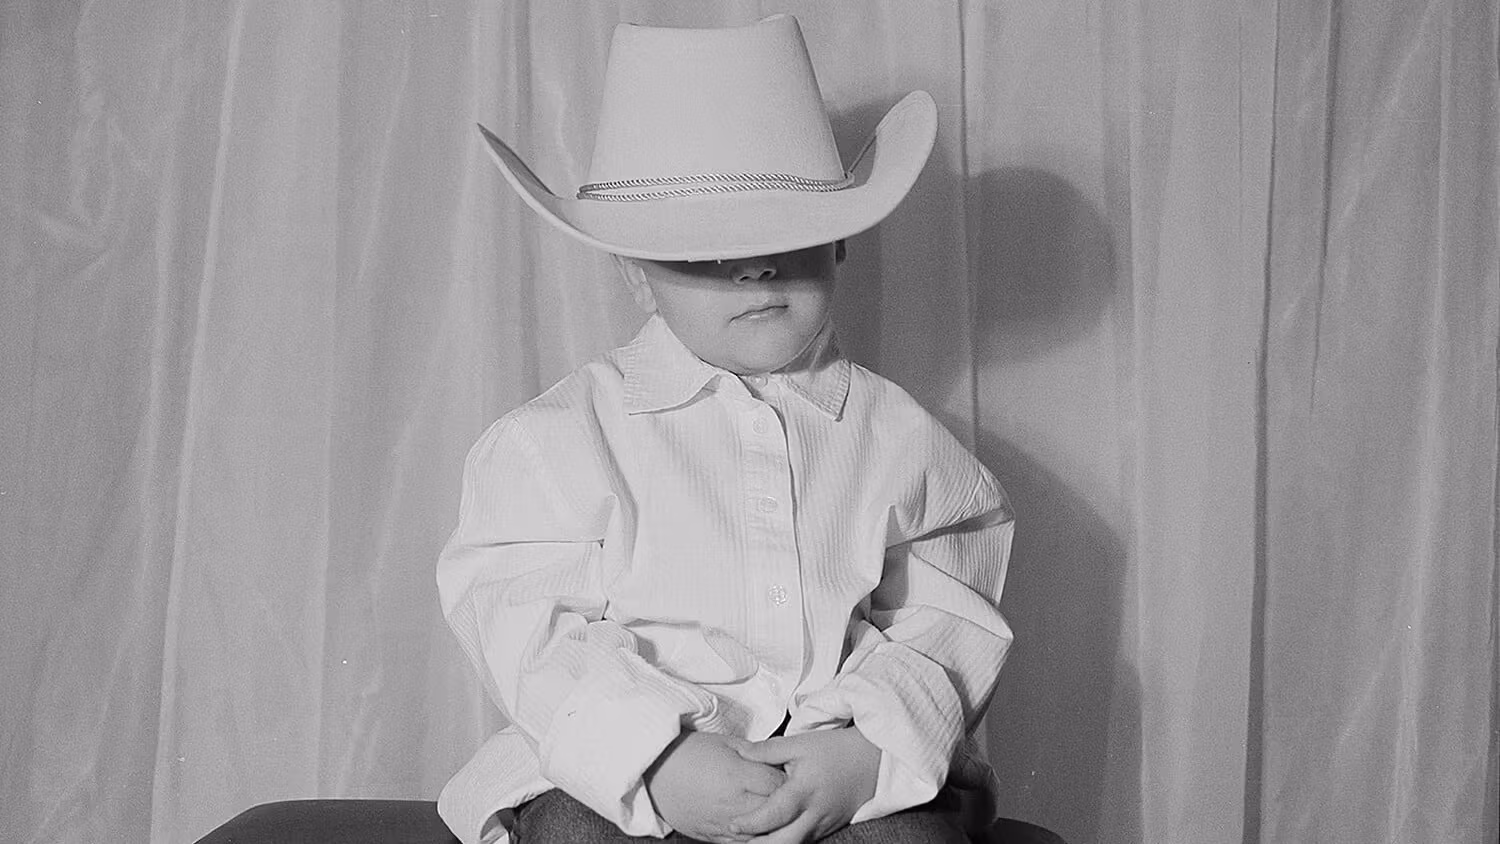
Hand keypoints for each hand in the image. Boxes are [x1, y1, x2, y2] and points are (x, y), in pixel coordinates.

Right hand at [644, 731, 786, 843]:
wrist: (652, 771)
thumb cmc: (689, 751)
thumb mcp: (725, 743)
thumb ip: (756, 753)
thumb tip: (779, 760)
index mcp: (737, 776)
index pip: (779, 784)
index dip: (790, 779)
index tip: (794, 774)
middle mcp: (733, 804)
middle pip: (776, 812)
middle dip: (786, 804)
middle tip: (790, 795)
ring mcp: (722, 824)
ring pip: (762, 834)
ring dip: (773, 825)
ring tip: (779, 814)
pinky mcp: (712, 837)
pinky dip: (755, 839)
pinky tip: (761, 829)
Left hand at [729, 726, 880, 842]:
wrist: (874, 760)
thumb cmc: (837, 750)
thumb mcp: (801, 743)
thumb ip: (768, 750)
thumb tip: (740, 752)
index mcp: (805, 791)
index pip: (774, 815)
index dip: (751, 823)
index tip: (732, 825)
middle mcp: (815, 814)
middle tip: (736, 839)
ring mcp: (823, 825)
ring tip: (748, 841)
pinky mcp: (828, 829)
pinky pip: (804, 842)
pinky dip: (785, 842)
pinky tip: (770, 837)